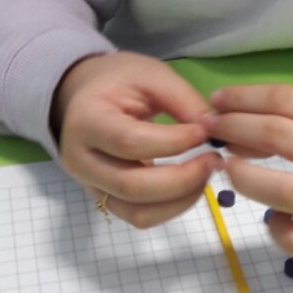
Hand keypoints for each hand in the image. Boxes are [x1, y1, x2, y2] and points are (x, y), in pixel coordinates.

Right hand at [51, 52, 222, 227]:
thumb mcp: (151, 75)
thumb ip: (182, 100)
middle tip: (213, 159)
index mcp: (86, 120)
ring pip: (137, 212)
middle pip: (132, 186)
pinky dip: (172, 208)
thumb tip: (211, 131)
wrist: (87, 95)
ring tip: (205, 173)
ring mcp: (89, 185)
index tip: (205, 132)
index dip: (173, 143)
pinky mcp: (104, 199)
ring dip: (181, 200)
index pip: (130, 142)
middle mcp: (79, 160)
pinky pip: (139, 217)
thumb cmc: (120, 81)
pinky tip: (191, 185)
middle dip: (182, 179)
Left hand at [206, 85, 292, 259]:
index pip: (286, 101)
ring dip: (243, 178)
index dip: (243, 99)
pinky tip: (273, 217)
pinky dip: (276, 228)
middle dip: (232, 130)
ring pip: (280, 191)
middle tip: (210, 130)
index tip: (217, 102)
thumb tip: (248, 124)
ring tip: (229, 170)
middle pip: (276, 137)